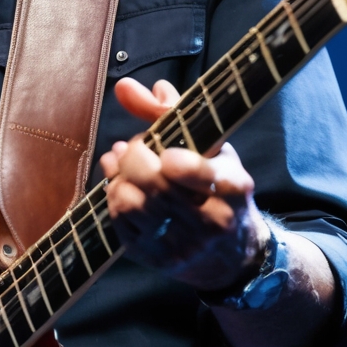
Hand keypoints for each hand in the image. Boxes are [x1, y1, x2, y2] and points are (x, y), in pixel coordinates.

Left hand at [101, 77, 267, 291]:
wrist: (229, 254)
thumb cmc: (216, 187)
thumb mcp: (211, 147)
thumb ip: (167, 114)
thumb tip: (123, 87)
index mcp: (234, 189)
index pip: (198, 172)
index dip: (174, 159)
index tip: (166, 152)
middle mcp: (212, 222)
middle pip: (156, 185)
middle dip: (134, 157)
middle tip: (134, 147)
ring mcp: (182, 245)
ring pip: (132, 205)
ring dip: (118, 178)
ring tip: (123, 165)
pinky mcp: (155, 259)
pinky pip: (119, 223)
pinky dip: (113, 198)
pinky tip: (120, 186)